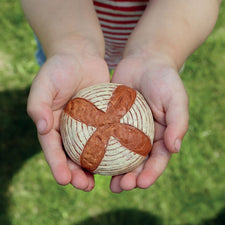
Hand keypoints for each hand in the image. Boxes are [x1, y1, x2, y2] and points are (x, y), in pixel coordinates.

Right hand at [27, 52, 109, 190]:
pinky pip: (107, 136)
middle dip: (76, 174)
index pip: (52, 149)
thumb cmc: (60, 68)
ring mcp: (86, 125)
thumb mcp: (44, 83)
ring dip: (95, 167)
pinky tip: (120, 159)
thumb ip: (38, 104)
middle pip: (71, 156)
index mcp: (52, 124)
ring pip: (90, 151)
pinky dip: (112, 148)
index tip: (65, 180)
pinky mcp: (102, 119)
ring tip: (104, 180)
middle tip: (85, 186)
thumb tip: (41, 128)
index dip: (57, 166)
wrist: (80, 56)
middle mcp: (68, 128)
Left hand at [110, 53, 188, 192]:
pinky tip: (91, 158)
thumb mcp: (176, 98)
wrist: (144, 61)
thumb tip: (175, 149)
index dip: (151, 173)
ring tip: (106, 183)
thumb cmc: (163, 79)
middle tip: (120, 187)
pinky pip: (105, 136)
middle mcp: (144, 136)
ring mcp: (127, 129)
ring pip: (120, 155)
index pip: (158, 159)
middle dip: (130, 178)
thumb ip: (178, 122)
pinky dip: (100, 149)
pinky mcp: (112, 120)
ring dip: (113, 170)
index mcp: (161, 134)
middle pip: (137, 162)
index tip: (141, 184)